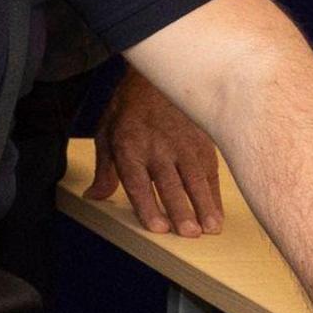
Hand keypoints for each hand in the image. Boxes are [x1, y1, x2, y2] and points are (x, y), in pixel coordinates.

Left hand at [84, 68, 225, 237]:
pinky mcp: (202, 143)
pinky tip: (217, 213)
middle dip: (181, 209)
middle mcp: (157, 148)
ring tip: (210, 228)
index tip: (159, 228)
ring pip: (195, 179)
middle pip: (170, 183)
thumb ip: (104, 170)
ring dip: (204, 205)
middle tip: (189, 233)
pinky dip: (215, 193)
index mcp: (129, 147)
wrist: (157, 79)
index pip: (138, 182)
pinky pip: (210, 172)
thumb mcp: (106, 135)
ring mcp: (183, 145)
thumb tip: (94, 197)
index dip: (148, 206)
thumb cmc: (128, 112)